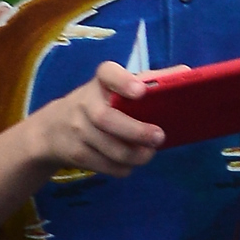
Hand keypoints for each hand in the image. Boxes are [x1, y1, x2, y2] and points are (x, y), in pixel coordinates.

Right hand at [28, 65, 164, 180]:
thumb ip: (150, 80)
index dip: (123, 81)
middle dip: (135, 131)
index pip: (107, 73)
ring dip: (133, 155)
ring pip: (107, 147)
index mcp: (100, 82)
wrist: (52, 129)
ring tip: (149, 154)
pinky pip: (104, 165)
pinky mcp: (75, 153)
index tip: (140, 91)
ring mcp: (76, 129)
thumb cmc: (100, 103)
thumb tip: (186, 72)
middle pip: (106, 118)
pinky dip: (122, 168)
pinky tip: (130, 163)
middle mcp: (84, 103)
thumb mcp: (116, 88)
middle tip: (159, 137)